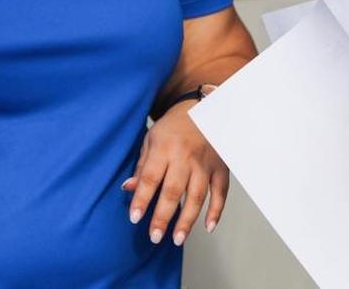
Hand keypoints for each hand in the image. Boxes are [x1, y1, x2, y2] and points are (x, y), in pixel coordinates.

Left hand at [121, 102, 228, 246]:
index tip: (135, 218)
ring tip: (177, 239)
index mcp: (164, 148)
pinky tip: (209, 227)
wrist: (201, 109)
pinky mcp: (220, 167)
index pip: (150, 177)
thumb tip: (128, 189)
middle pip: (173, 190)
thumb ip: (142, 166)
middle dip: (163, 216)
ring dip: (187, 219)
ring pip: (197, 195)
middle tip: (154, 237)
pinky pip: (221, 192)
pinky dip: (217, 210)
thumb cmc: (172, 127)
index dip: (142, 199)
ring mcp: (205, 163)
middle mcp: (185, 157)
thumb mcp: (151, 140)